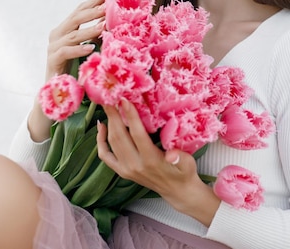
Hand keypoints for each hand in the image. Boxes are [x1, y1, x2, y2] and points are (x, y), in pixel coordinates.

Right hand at [44, 0, 108, 80]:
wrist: (56, 91)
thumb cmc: (75, 69)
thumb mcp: (88, 48)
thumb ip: (95, 35)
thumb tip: (113, 21)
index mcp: (65, 29)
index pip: (79, 11)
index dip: (93, 1)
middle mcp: (57, 34)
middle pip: (76, 18)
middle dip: (93, 10)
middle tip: (109, 5)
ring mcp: (53, 47)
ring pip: (73, 34)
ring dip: (90, 29)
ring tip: (104, 26)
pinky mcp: (52, 60)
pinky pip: (65, 52)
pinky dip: (78, 49)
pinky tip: (90, 48)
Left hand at [97, 98, 220, 225]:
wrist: (177, 191)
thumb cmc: (184, 172)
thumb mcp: (188, 163)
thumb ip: (180, 158)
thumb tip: (172, 154)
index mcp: (151, 160)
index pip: (137, 134)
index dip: (130, 116)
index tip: (124, 99)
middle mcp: (135, 165)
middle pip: (120, 136)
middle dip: (114, 115)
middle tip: (109, 97)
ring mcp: (126, 169)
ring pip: (112, 143)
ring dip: (108, 123)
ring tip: (107, 106)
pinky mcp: (122, 172)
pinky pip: (106, 155)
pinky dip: (101, 141)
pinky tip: (102, 127)